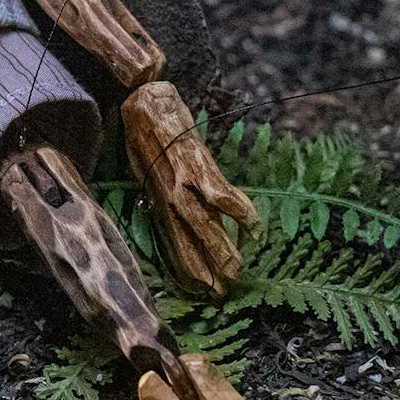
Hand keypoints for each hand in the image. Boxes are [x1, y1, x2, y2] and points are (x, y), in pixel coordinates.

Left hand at [121, 81, 258, 298]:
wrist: (147, 106)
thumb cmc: (144, 140)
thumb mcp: (145, 175)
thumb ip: (161, 200)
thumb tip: (174, 220)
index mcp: (156, 203)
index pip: (173, 247)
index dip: (188, 271)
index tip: (200, 291)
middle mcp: (169, 200)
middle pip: (191, 245)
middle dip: (208, 271)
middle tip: (223, 292)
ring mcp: (186, 187)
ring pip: (208, 230)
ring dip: (225, 254)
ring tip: (238, 272)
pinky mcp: (202, 169)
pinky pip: (227, 200)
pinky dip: (244, 216)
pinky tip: (255, 231)